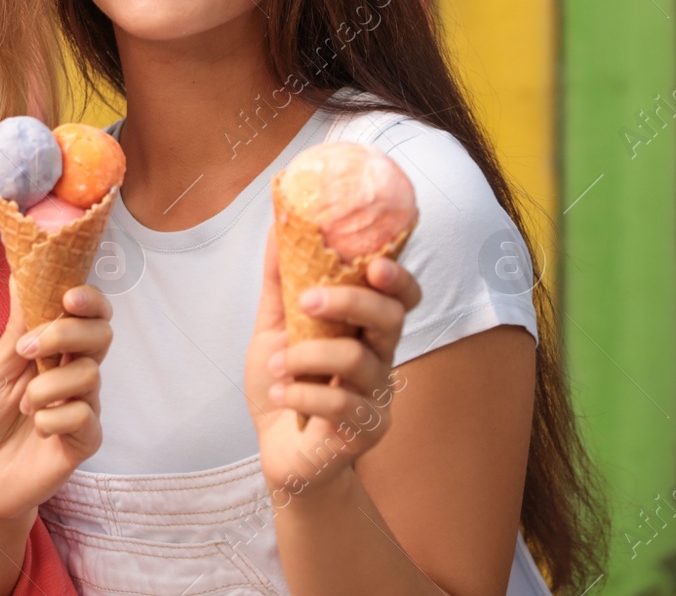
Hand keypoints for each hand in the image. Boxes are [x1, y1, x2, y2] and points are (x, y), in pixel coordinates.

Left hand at [0, 279, 110, 523]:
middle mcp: (75, 372)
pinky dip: (54, 418)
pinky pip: (84, 417)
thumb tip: (22, 276)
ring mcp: (83, 405)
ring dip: (49, 385)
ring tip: (23, 404)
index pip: (90, 313)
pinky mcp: (84, 439)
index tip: (68, 296)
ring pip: (90, 374)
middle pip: (101, 334)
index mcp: (56, 349)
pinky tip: (37, 427)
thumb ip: (16, 327)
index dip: (89, 299)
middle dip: (67, 333)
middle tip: (29, 347)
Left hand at [244, 228, 421, 501]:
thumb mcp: (274, 328)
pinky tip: (281, 394)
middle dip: (351, 302)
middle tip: (308, 301)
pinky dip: (302, 395)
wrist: (279, 451)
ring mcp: (376, 396)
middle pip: (392, 319)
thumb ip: (280, 282)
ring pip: (359, 361)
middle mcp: (379, 359)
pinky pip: (340, 404)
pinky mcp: (364, 431)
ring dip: (309, 356)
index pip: (400, 297)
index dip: (398, 278)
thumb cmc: (285, 383)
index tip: (373, 263)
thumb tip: (275, 225)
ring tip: (279, 365)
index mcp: (363, 329)